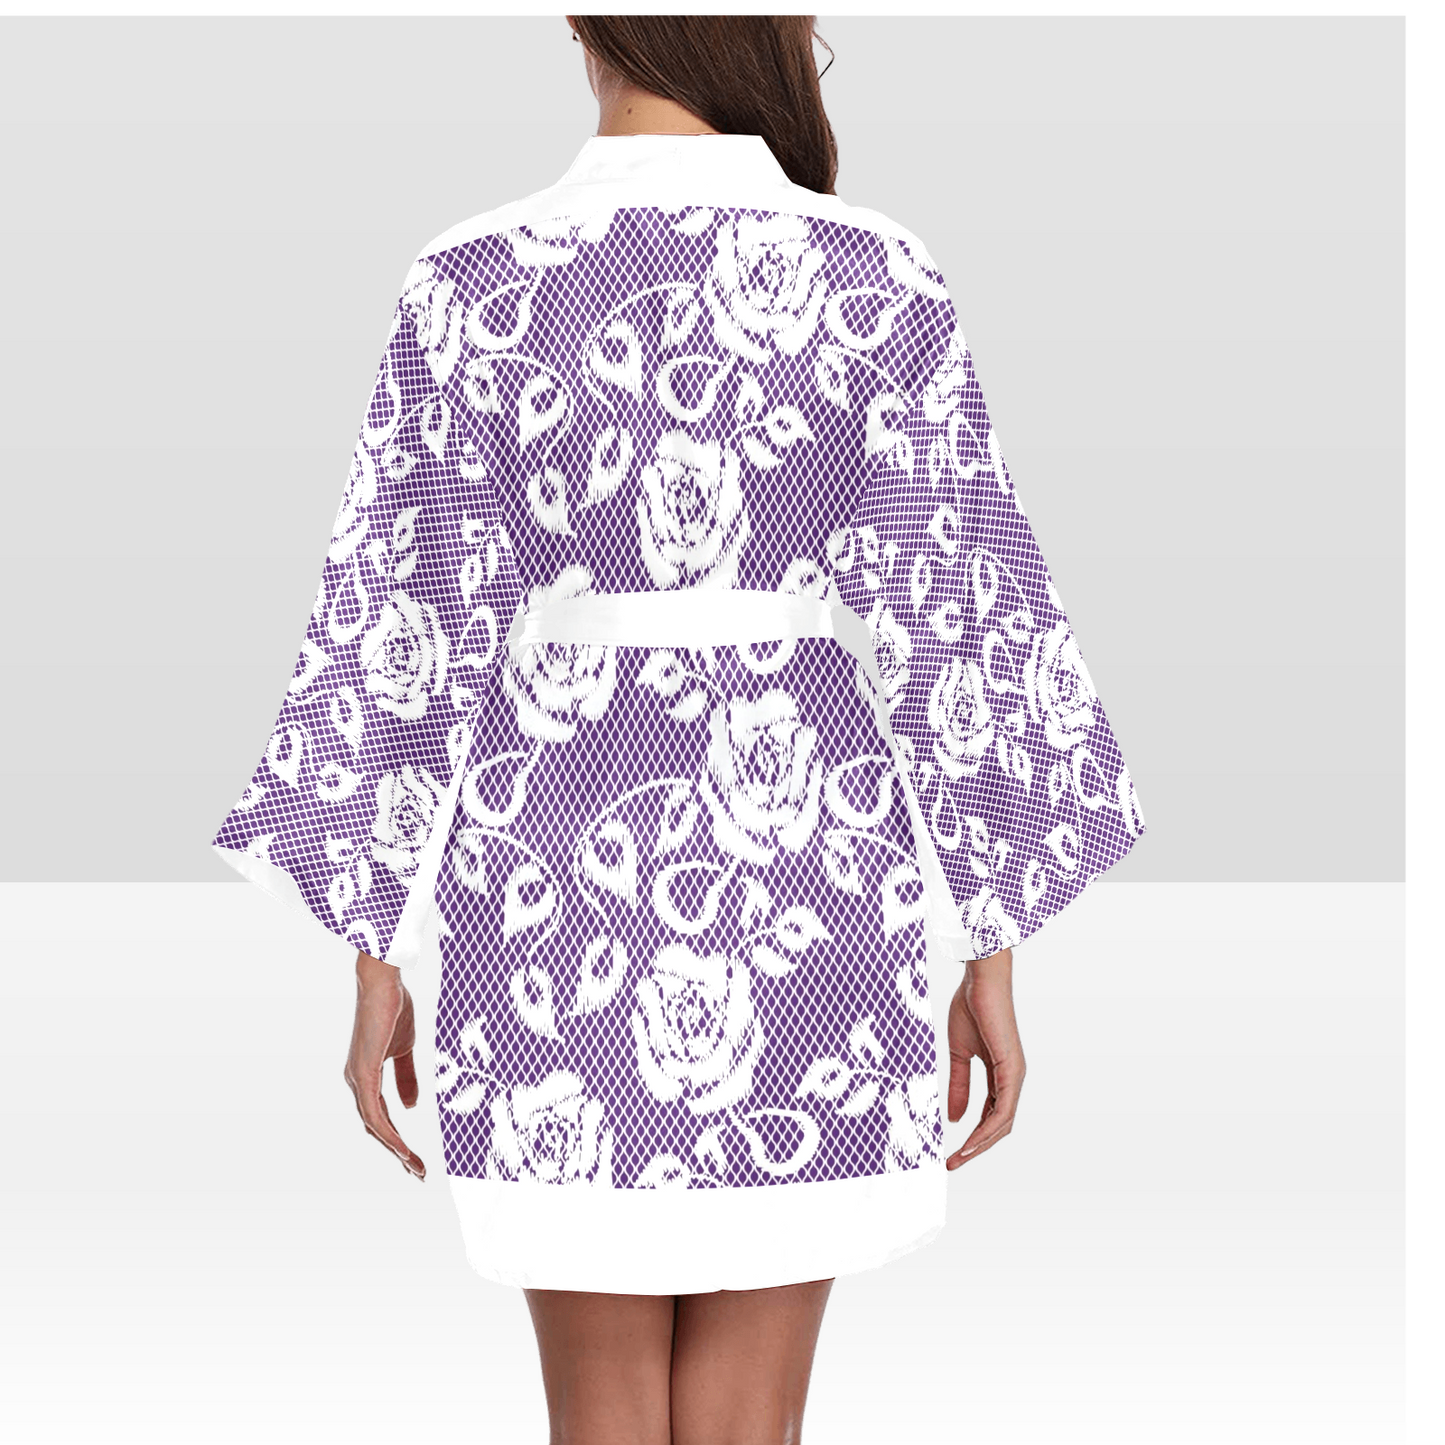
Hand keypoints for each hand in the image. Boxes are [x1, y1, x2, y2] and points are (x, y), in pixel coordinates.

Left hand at [343, 950, 425, 1179]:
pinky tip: (403, 1148)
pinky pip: (375, 1114)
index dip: (396, 1137)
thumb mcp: (405, 1049)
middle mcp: (356, 1082)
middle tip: (418, 1172)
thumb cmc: (393, 1008)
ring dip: (395, 1149)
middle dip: (397, 1151)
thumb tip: (410, 1106)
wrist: (383, 983)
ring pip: (374, 1126)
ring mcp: (357, 1079)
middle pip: (374, 1127)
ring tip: (416, 1167)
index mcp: (365, 1075)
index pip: (379, 1116)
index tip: (415, 1156)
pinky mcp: (363, 1074)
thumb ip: (406, 1077)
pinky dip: (389, 1134)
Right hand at [945, 947, 1024, 1168]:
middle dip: (976, 1148)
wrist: (981, 980)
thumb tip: (954, 1119)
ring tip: (958, 1159)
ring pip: (1002, 1124)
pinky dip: (986, 1130)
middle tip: (952, 1164)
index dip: (972, 1135)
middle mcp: (1012, 1079)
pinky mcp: (1012, 1070)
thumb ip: (959, 1084)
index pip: (990, 1115)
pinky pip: (1002, 1110)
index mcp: (1000, 1074)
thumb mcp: (958, 1053)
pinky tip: (970, 1141)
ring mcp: (1015, 1076)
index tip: (952, 1152)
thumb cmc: (971, 1008)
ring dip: (980, 1145)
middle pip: (999, 1127)